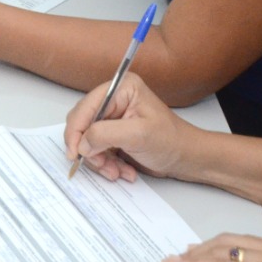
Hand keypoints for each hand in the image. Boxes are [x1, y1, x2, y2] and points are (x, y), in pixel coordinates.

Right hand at [63, 72, 198, 182]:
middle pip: (84, 124)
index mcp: (121, 89)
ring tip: (116, 171)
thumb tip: (81, 144)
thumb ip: (105, 134)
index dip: (76, 130)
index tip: (74, 152)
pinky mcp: (113, 135)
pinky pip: (97, 151)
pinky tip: (123, 170)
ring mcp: (113, 119)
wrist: (187, 159)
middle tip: (101, 165)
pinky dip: (107, 164)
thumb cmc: (171, 141)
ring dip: (101, 160)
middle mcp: (114, 100)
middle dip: (91, 149)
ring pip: (88, 141)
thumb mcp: (138, 135)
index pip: (86, 106)